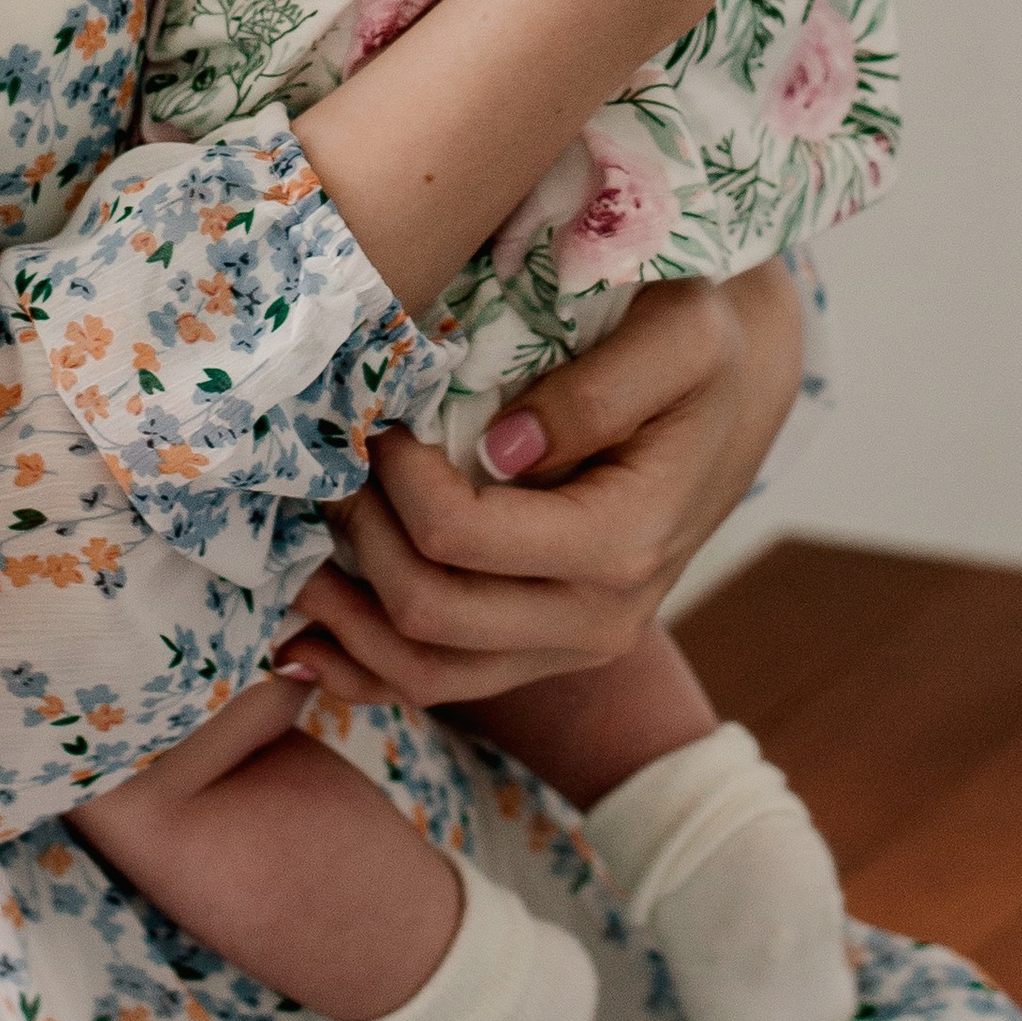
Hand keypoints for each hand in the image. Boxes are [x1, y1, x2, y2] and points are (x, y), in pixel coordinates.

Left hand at [275, 258, 801, 710]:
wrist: (729, 393)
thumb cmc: (696, 346)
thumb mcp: (677, 334)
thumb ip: (597, 390)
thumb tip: (502, 449)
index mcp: (624, 541)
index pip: (461, 535)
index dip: (395, 481)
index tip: (377, 418)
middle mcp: (601, 618)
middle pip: (430, 614)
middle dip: (358, 540)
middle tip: (330, 470)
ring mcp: (572, 647)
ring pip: (426, 673)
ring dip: (344, 623)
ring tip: (292, 558)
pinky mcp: (544, 651)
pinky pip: (440, 686)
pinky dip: (362, 672)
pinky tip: (299, 649)